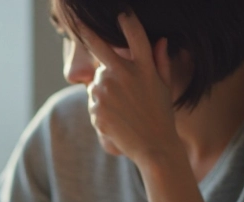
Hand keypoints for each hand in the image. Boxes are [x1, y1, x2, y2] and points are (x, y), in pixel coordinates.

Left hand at [83, 12, 181, 164]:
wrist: (153, 146)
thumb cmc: (161, 115)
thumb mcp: (164, 86)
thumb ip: (160, 61)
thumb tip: (161, 39)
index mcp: (143, 67)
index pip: (135, 35)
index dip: (127, 19)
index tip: (121, 12)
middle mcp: (123, 74)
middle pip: (99, 46)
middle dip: (87, 32)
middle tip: (78, 22)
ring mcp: (106, 90)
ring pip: (95, 80)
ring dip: (102, 87)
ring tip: (121, 106)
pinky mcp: (95, 106)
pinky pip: (91, 99)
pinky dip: (99, 105)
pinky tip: (115, 116)